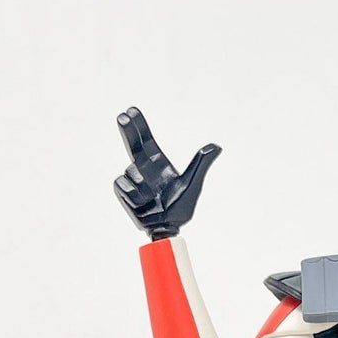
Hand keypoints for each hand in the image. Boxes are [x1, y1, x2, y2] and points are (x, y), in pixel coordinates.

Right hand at [113, 107, 221, 236]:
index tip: (131, 111)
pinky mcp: (124, 192)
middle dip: (128, 130)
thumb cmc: (181, 207)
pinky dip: (134, 194)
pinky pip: (123, 185)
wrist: (169, 227)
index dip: (139, 126)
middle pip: (132, 144)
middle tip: (122, 116)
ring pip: (131, 171)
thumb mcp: (192, 183)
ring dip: (142, 184)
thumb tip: (215, 146)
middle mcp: (144, 169)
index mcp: (158, 164)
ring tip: (152, 197)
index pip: (146, 140)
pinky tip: (142, 203)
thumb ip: (201, 163)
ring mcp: (133, 180)